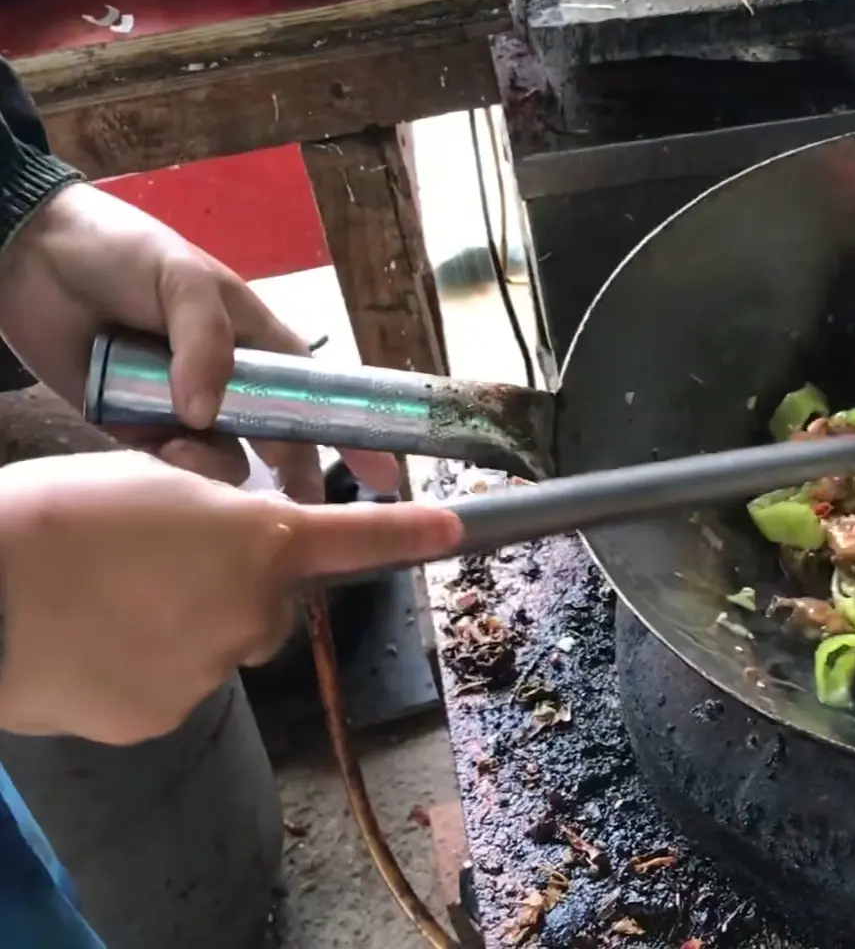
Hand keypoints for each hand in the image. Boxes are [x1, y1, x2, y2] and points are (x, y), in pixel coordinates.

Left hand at [0, 184, 398, 500]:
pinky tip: (154, 448)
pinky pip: (166, 467)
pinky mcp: (132, 428)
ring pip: (224, 462)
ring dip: (213, 468)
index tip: (385, 477)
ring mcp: (182, 409)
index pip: (320, 394)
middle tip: (293, 509)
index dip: (355, 433)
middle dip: (293, 475)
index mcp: (259, 342)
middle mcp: (230, 382)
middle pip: (280, 442)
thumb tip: (206, 416)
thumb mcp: (181, 277)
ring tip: (180, 448)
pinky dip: (168, 469)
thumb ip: (205, 342)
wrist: (27, 255)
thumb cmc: (122, 250)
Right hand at [0, 451, 462, 744]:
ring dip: (184, 626)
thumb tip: (237, 530)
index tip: (453, 530)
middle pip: (270, 603)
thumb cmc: (55, 519)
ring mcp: (211, 672)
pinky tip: (92, 644)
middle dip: (234, 585)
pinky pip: (173, 687)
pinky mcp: (165, 718)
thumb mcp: (151, 481)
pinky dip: (144, 668)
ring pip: (217, 646)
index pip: (355, 539)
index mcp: (258, 542)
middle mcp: (253, 612)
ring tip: (106, 599)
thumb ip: (217, 509)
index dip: (407, 534)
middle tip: (157, 562)